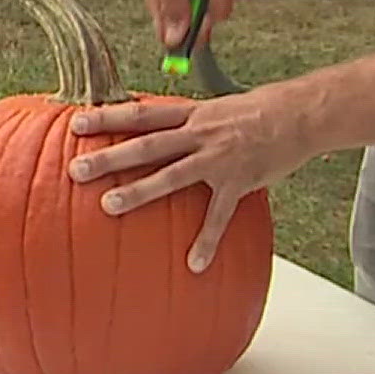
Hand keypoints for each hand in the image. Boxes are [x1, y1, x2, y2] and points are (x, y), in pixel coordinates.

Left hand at [65, 83, 315, 271]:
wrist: (299, 115)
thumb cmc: (251, 112)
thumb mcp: (211, 109)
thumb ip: (180, 122)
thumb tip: (146, 129)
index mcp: (189, 114)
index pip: (140, 113)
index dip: (107, 116)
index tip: (75, 122)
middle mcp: (198, 133)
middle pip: (147, 145)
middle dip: (110, 157)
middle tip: (76, 170)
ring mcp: (218, 158)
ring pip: (172, 176)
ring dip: (139, 191)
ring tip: (108, 207)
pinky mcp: (240, 182)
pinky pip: (219, 216)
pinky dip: (206, 241)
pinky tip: (193, 264)